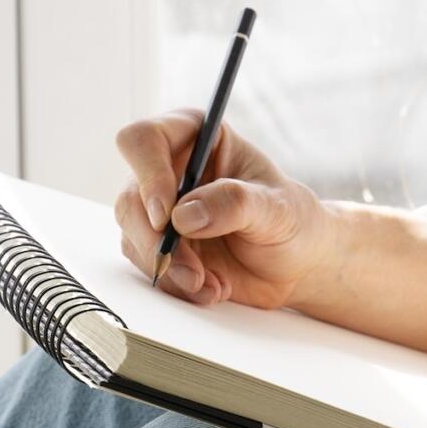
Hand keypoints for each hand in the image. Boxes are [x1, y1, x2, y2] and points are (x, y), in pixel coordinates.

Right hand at [113, 110, 335, 310]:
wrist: (296, 262)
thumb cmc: (291, 220)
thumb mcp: (275, 208)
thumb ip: (235, 203)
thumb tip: (184, 215)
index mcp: (197, 139)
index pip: (144, 139)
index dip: (148, 175)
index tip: (168, 216)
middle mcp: (170, 170)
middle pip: (130, 197)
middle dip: (156, 241)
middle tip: (193, 270)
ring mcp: (161, 210)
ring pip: (133, 236)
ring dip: (170, 269)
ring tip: (214, 284)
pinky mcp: (160, 245)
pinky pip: (148, 266)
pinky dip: (177, 285)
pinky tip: (213, 288)